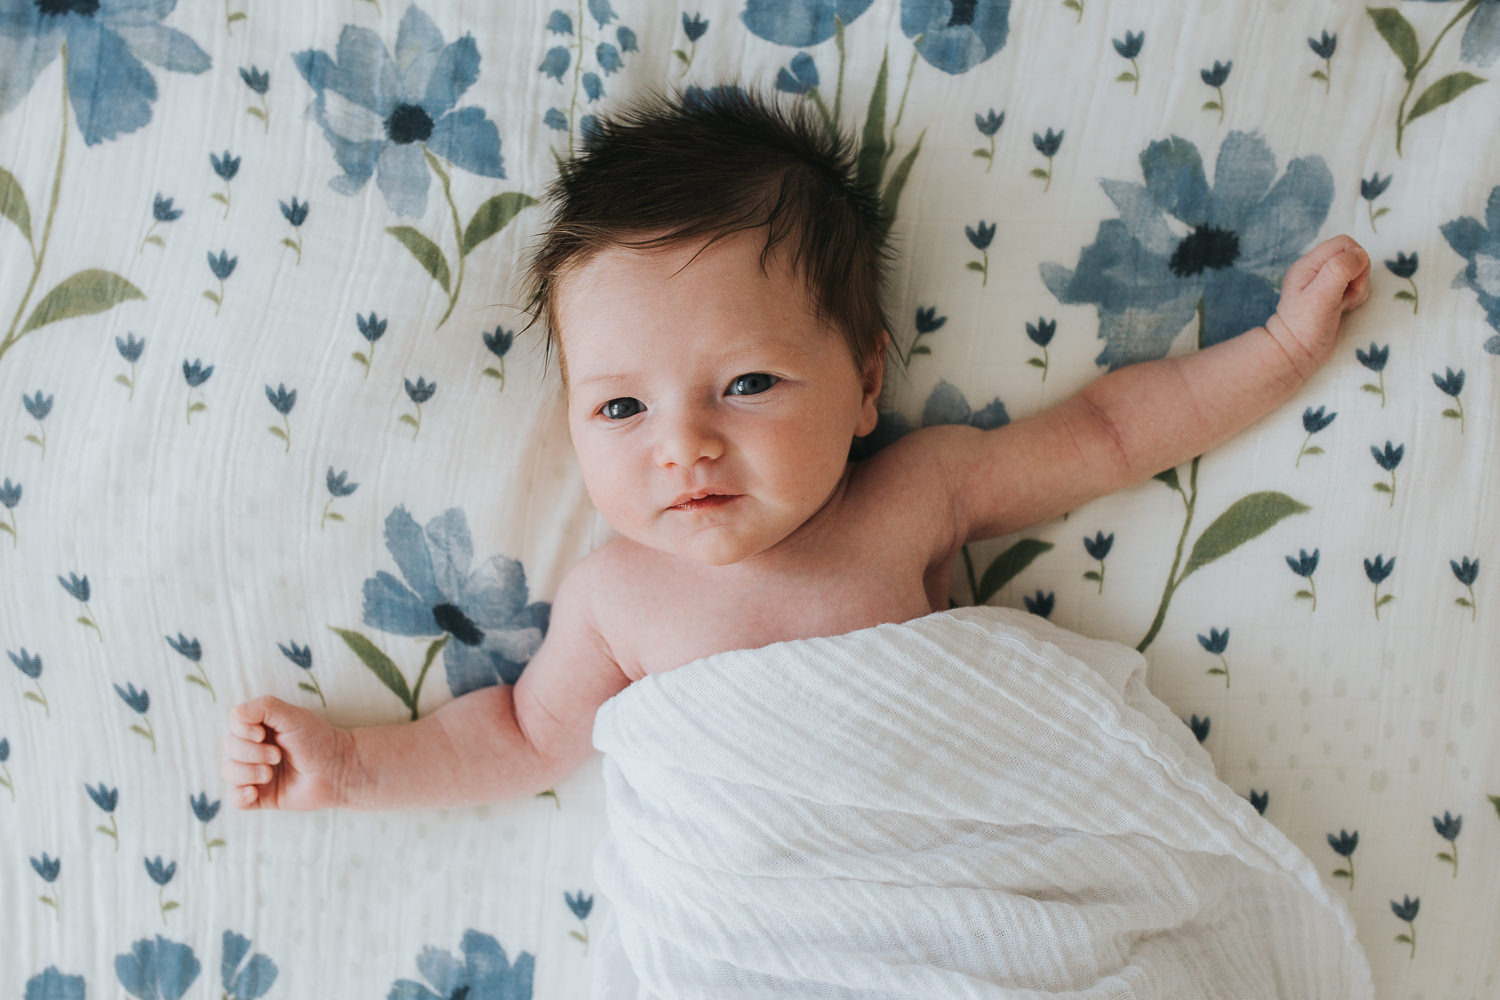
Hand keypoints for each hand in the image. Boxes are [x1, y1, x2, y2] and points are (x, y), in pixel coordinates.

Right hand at [223, 696, 355, 810]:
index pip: (234, 723)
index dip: (243, 730)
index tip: (262, 734)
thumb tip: (236, 713)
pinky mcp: (260, 796)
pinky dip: (240, 796)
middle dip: (252, 753)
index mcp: (261, 726)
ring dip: (248, 772)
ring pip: (229, 772)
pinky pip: (234, 799)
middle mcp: (254, 748)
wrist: (338, 770)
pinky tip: (254, 792)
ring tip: (270, 773)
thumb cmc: (318, 739)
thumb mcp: (292, 716)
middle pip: (230, 747)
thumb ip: (263, 707)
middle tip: (278, 756)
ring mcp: (255, 772)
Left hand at [1267, 235, 1370, 375]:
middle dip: (1359, 275)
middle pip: (1354, 256)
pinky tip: (1344, 310)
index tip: (1348, 284)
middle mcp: (1316, 270)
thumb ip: (1338, 270)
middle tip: (1345, 296)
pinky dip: (1357, 297)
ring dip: (1358, 288)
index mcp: (1309, 264)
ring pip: (1358, 272)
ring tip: (1342, 305)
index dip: (1355, 260)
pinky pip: (1356, 287)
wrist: (1296, 354)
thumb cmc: (1305, 326)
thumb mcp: (1321, 296)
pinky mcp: (1333, 296)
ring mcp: (1325, 283)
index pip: (1345, 243)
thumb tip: (1359, 255)